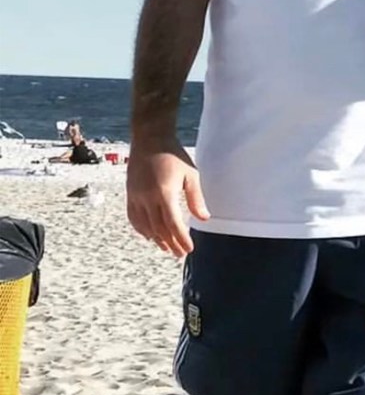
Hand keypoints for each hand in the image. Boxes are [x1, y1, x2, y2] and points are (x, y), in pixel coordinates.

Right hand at [126, 136, 208, 257]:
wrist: (150, 140)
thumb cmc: (173, 156)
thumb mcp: (191, 175)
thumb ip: (196, 198)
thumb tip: (204, 218)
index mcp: (165, 193)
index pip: (173, 223)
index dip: (181, 239)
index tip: (188, 249)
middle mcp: (148, 197)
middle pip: (159, 228)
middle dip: (171, 243)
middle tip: (180, 254)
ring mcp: (136, 197)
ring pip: (145, 226)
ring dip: (156, 239)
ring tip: (167, 248)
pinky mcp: (130, 194)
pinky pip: (134, 218)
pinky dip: (141, 229)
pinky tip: (150, 235)